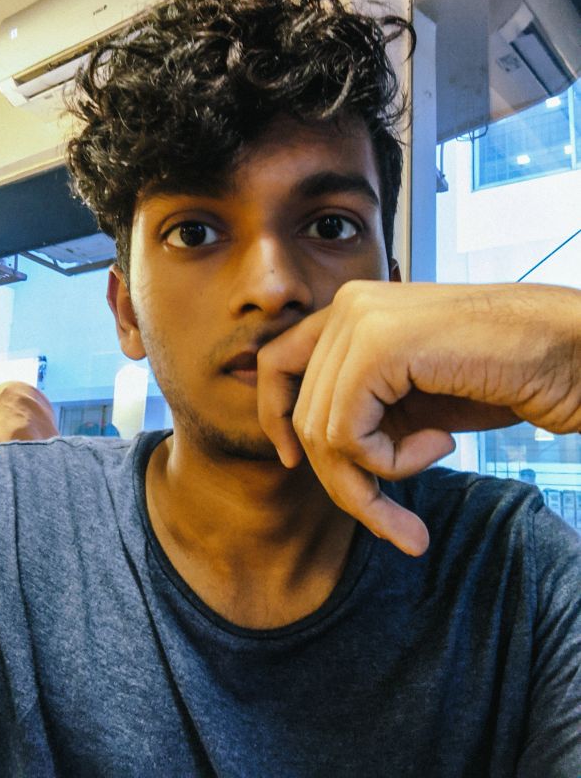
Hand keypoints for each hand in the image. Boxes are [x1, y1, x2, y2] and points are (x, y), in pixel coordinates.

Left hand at [257, 281, 580, 555]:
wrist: (565, 354)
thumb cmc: (498, 376)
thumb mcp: (411, 400)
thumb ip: (359, 410)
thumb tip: (304, 452)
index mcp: (352, 310)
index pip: (279, 364)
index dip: (275, 418)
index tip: (294, 463)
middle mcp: (348, 306)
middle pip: (304, 415)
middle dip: (345, 481)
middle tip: (393, 521)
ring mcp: (361, 320)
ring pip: (322, 434)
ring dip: (375, 478)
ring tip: (432, 460)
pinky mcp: (379, 346)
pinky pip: (348, 435)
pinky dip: (391, 463)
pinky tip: (442, 443)